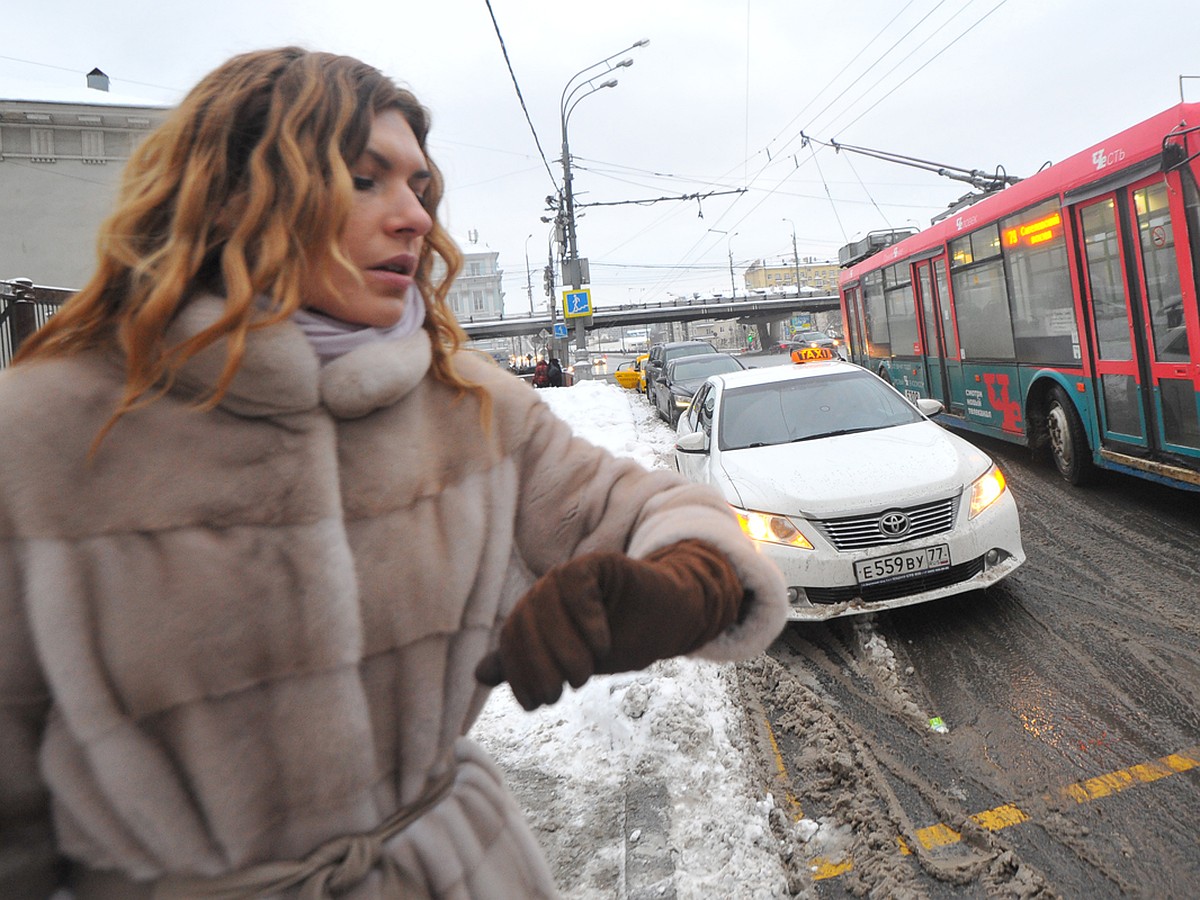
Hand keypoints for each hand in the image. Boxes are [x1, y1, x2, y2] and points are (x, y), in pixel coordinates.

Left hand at [475, 540, 743, 709]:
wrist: (667, 620)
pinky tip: (601, 644)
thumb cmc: (620, 640)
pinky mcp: (597, 563)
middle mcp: (545, 591)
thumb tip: (478, 674)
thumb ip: (528, 665)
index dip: (518, 674)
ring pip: (547, 605)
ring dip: (563, 647)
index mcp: (533, 614)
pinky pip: (578, 585)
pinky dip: (587, 618)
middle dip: (538, 666)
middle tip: (558, 694)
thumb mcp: (571, 663)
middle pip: (524, 623)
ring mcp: (569, 575)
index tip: (534, 705)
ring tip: (583, 675)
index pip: (510, 641)